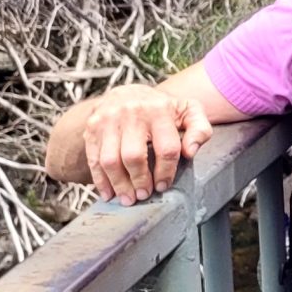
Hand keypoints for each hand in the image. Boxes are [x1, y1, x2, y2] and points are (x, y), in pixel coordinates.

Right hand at [81, 85, 212, 202]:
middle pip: (133, 155)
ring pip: (110, 160)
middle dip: (140, 180)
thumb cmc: (163, 109)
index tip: (164, 185)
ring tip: (128, 199)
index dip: (166, 171)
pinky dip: (100, 180)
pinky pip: (93, 159)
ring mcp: (108, 120)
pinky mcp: (92, 128)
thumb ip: (200, 129)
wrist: (128, 93)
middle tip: (144, 195)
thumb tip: (190, 152)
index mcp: (159, 110)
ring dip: (119, 184)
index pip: (166, 147)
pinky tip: (108, 193)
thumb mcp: (188, 111)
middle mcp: (131, 113)